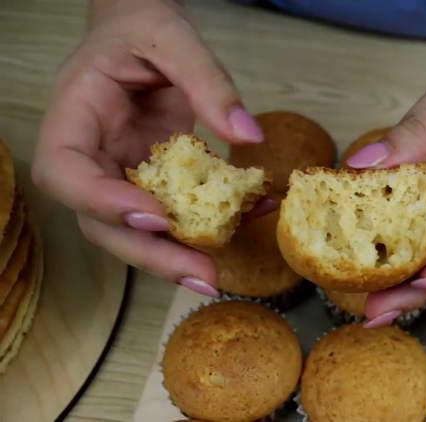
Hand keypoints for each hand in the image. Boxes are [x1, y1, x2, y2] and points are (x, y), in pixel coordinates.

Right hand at [32, 0, 268, 295]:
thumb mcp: (174, 39)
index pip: (67, 171)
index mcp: (74, 116)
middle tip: (202, 276)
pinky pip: (173, 212)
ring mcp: (119, 173)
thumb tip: (248, 136)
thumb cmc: (144, 28)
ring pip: (134, 231)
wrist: (145, 32)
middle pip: (101, 221)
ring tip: (214, 277)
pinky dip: (208, 225)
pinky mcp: (151, 181)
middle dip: (150, 254)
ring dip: (174, 258)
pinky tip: (247, 222)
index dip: (103, 202)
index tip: (155, 218)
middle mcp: (91, 155)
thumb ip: (209, 83)